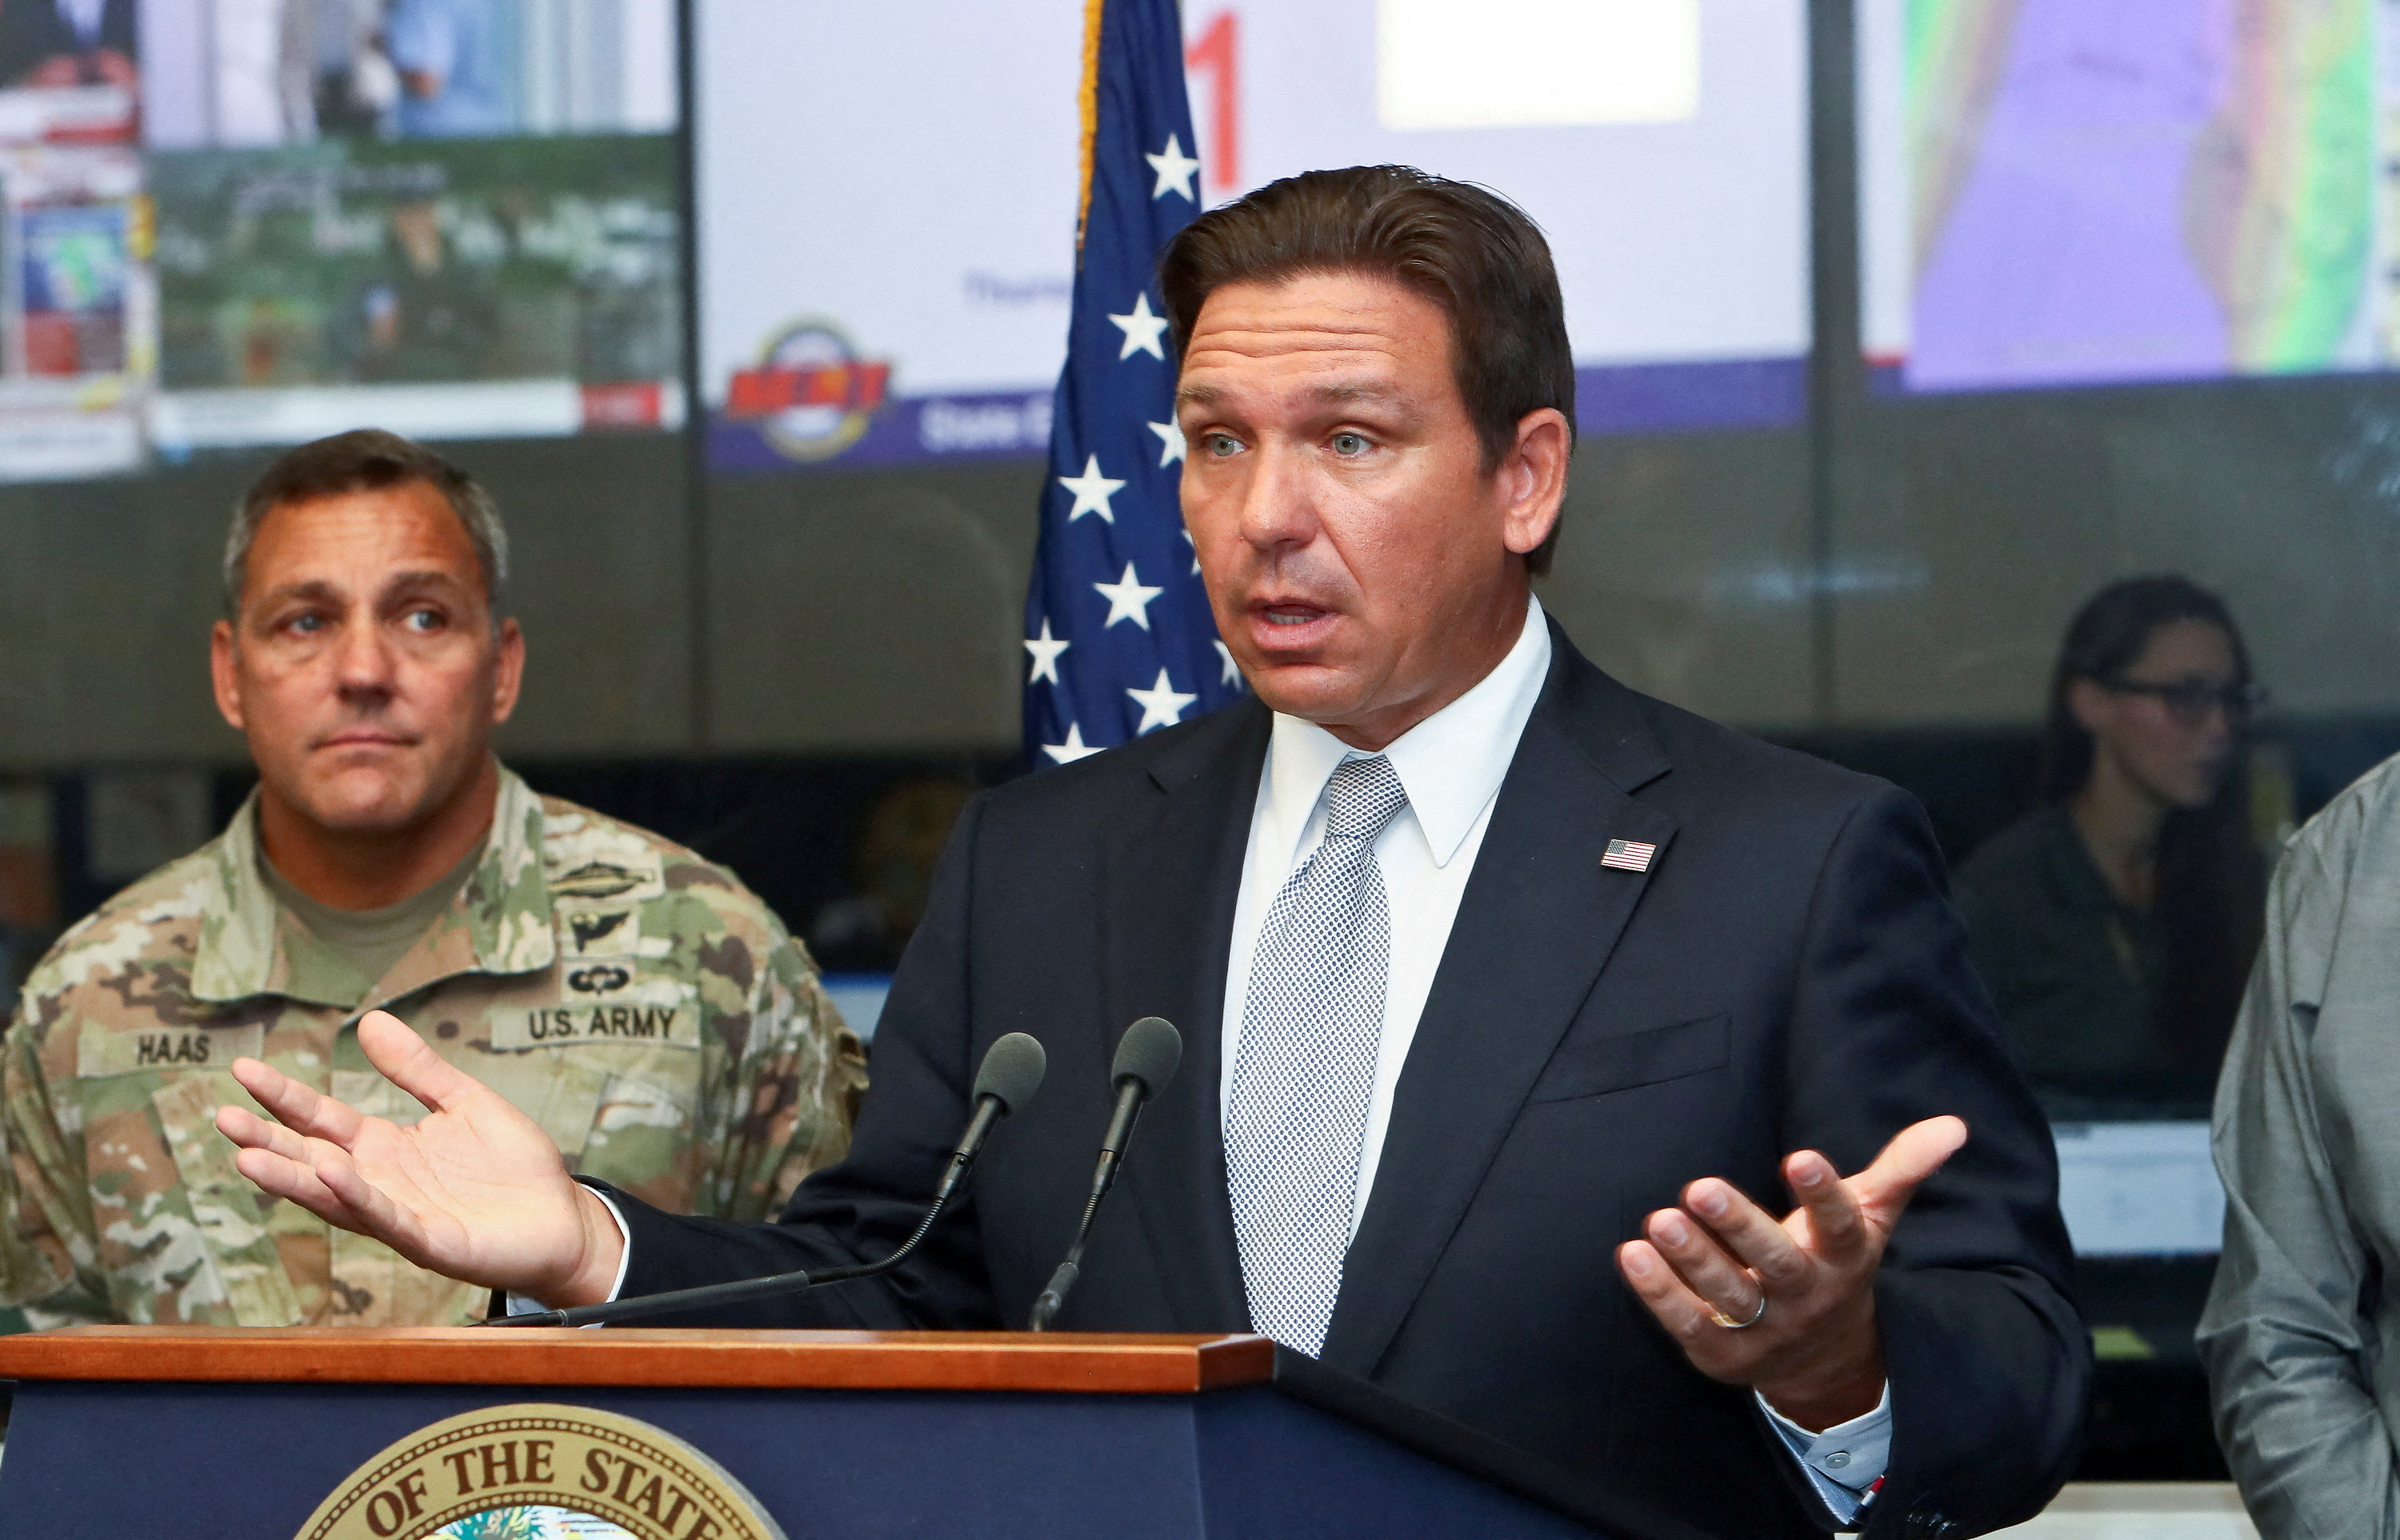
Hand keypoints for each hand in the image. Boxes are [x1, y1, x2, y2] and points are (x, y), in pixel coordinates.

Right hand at [215, 1009, 623, 1307]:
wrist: (565, 1219)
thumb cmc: (515, 1168)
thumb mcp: (464, 1103)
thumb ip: (418, 1069)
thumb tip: (370, 1021)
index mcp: (386, 1148)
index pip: (321, 1119)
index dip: (283, 1096)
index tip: (242, 1069)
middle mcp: (381, 1183)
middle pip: (312, 1158)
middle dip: (268, 1139)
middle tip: (222, 1116)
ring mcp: (401, 1215)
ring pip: (335, 1195)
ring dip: (293, 1178)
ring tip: (246, 1155)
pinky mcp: (430, 1241)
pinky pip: (386, 1218)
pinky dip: (358, 1197)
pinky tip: (332, 1173)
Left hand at [1615, 1115, 1967, 1429]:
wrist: (1824, 1363)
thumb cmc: (1835, 1266)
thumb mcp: (1870, 1220)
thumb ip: (1902, 1170)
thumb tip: (1954, 1125)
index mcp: (1843, 1258)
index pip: (1838, 1224)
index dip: (1821, 1194)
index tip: (1800, 1157)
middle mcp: (1806, 1295)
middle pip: (1776, 1263)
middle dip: (1739, 1226)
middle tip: (1699, 1186)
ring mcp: (1764, 1330)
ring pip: (1729, 1296)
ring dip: (1692, 1258)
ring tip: (1658, 1219)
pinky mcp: (1722, 1355)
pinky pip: (1688, 1324)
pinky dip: (1658, 1293)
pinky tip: (1631, 1255)